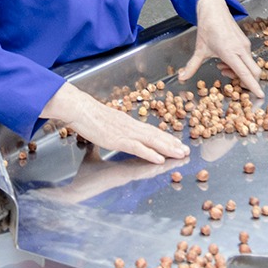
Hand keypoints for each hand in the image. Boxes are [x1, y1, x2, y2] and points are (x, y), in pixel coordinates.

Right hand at [45, 83, 188, 162]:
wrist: (80, 109)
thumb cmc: (89, 115)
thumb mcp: (105, 124)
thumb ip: (113, 130)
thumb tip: (114, 133)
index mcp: (128, 122)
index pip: (151, 131)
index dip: (165, 137)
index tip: (177, 143)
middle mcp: (131, 126)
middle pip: (156, 135)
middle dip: (172, 144)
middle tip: (186, 151)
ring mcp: (125, 133)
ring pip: (151, 141)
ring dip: (167, 148)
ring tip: (180, 154)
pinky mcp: (118, 140)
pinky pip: (137, 148)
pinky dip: (150, 153)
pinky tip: (160, 159)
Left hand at [179, 0, 263, 97]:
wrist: (214, 9)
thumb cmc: (208, 28)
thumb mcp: (199, 50)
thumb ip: (191, 66)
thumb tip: (182, 77)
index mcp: (230, 52)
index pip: (245, 74)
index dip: (253, 86)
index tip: (260, 96)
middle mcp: (241, 49)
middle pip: (254, 72)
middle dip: (248, 82)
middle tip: (233, 83)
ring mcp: (245, 45)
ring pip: (250, 65)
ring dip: (240, 72)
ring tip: (222, 67)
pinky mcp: (245, 42)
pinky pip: (248, 58)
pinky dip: (240, 64)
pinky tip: (226, 60)